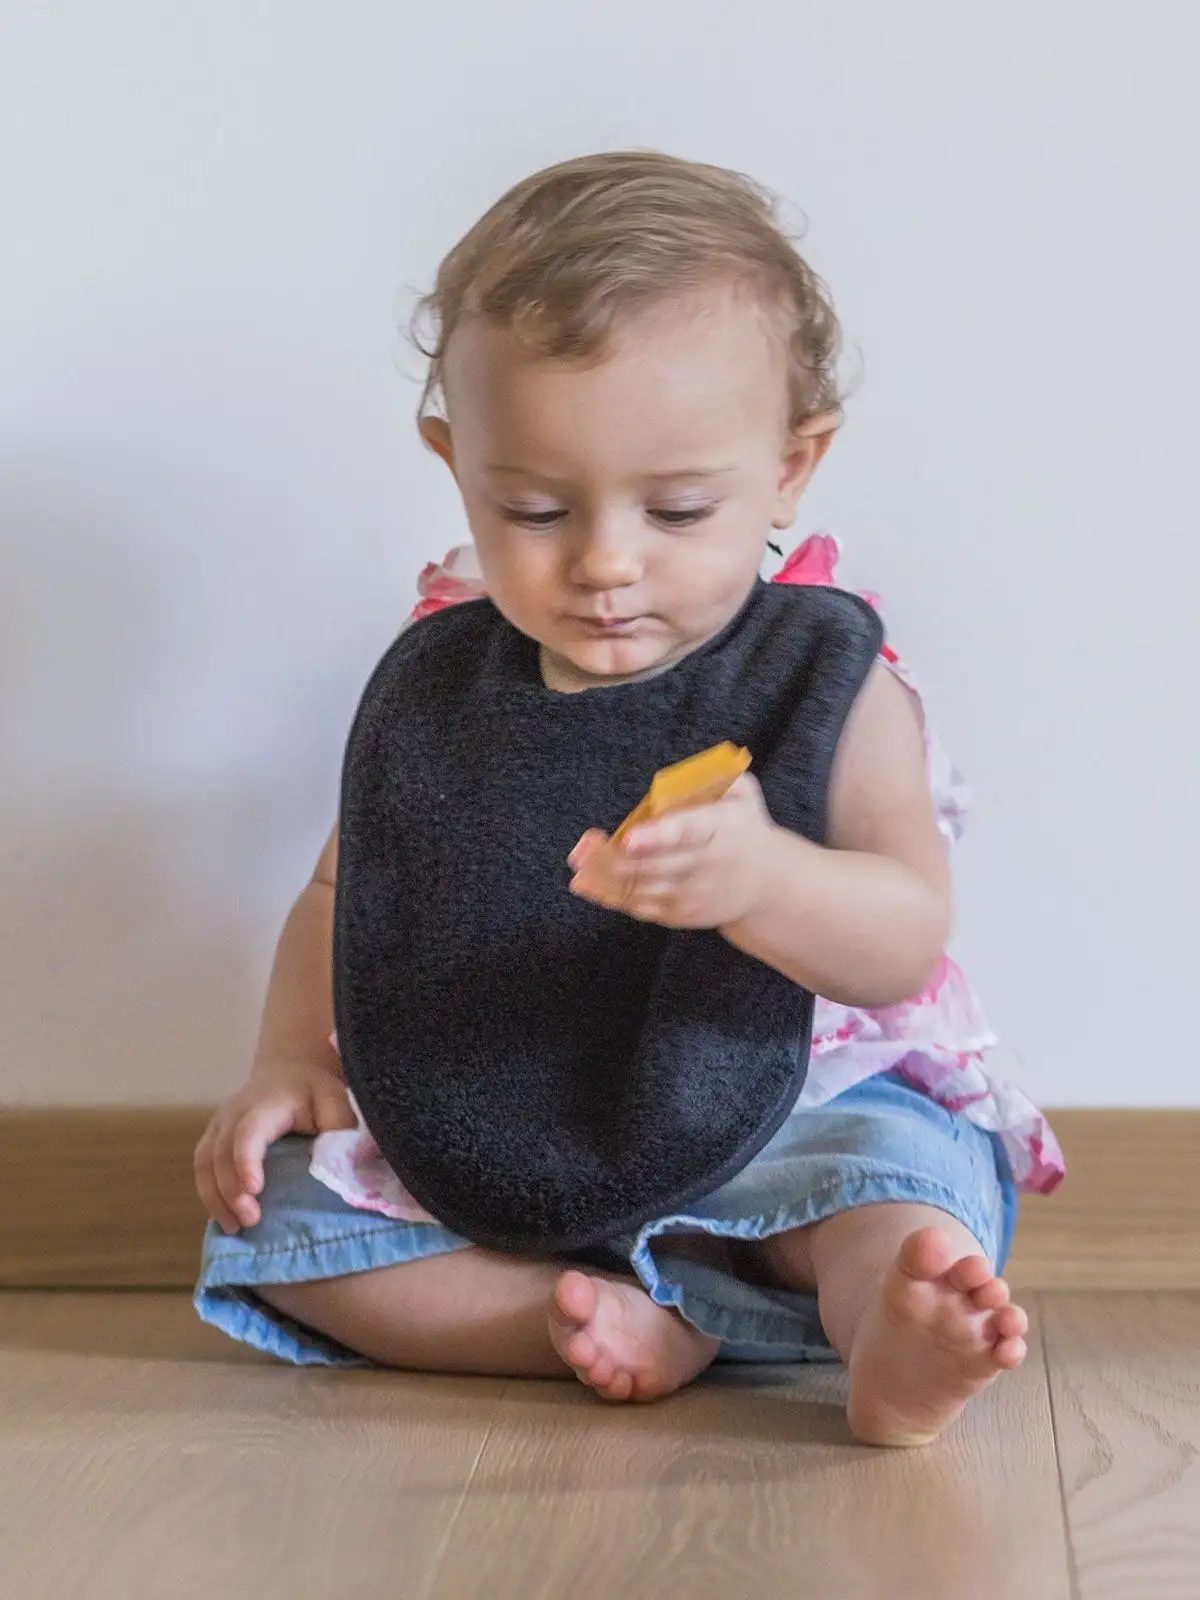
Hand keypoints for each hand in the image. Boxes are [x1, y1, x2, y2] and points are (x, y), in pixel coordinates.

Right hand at [194, 1058, 355, 1233]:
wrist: (290, 1071)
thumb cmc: (314, 1092)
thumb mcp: (335, 1101)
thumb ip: (339, 1128)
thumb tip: (338, 1167)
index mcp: (266, 1104)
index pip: (249, 1132)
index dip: (246, 1160)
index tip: (255, 1189)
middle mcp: (235, 1113)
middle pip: (221, 1152)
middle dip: (231, 1189)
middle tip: (251, 1220)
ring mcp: (219, 1125)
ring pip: (204, 1163)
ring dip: (215, 1198)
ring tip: (234, 1228)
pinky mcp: (213, 1139)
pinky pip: (202, 1169)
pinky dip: (210, 1196)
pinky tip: (225, 1219)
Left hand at [568, 774, 778, 929]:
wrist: (765, 884)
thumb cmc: (743, 826)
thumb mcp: (743, 793)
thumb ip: (715, 778)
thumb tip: (674, 781)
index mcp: (720, 828)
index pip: (687, 832)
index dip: (657, 836)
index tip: (628, 837)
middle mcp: (704, 866)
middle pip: (653, 864)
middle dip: (613, 857)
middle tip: (584, 844)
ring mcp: (690, 894)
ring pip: (641, 887)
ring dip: (603, 876)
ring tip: (578, 860)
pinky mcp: (677, 914)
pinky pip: (638, 905)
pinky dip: (609, 895)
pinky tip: (585, 882)